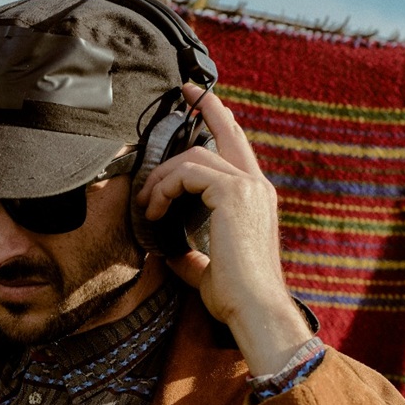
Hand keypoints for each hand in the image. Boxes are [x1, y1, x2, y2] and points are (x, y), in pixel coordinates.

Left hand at [135, 84, 312, 374]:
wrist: (254, 308)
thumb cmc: (236, 297)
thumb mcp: (208, 270)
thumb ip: (191, 255)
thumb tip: (166, 253)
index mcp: (256, 199)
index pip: (238, 148)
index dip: (219, 118)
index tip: (199, 98)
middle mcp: (257, 186)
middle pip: (225, 133)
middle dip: (203, 108)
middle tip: (180, 95)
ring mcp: (248, 187)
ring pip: (195, 156)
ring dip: (163, 177)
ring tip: (146, 205)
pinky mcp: (232, 193)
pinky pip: (188, 173)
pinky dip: (164, 189)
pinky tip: (153, 212)